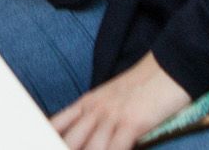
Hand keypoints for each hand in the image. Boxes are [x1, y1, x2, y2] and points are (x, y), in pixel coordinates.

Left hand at [52, 53, 191, 149]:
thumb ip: (94, 118)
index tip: (39, 141)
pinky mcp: (133, 121)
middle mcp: (94, 110)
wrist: (168, 67)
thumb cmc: (142, 88)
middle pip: (69, 140)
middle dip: (64, 148)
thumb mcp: (110, 100)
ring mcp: (112, 115)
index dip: (47, 137)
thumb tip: (85, 138)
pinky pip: (116, 146)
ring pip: (90, 147)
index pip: (56, 125)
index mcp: (86, 104)